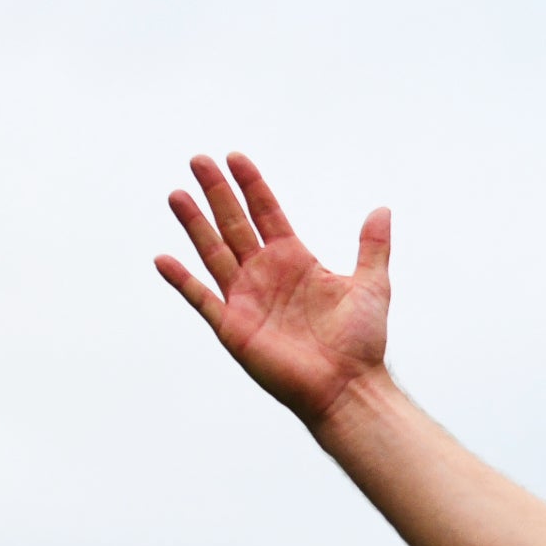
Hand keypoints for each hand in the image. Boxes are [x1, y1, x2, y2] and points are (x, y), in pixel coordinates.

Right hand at [154, 152, 392, 429]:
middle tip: (198, 160)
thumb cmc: (361, 343)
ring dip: (195, 224)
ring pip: (213, 252)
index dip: (251, 185)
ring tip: (177, 194)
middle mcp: (265, 275)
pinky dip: (182, 280)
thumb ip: (372, 247)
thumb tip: (382, 209)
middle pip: (234, 224)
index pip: (266, 213)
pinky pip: (201, 298)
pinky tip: (163, 259)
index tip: (235, 157)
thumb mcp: (372, 286)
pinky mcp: (233, 327)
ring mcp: (246, 299)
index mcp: (294, 260)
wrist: (348, 387)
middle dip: (217, 193)